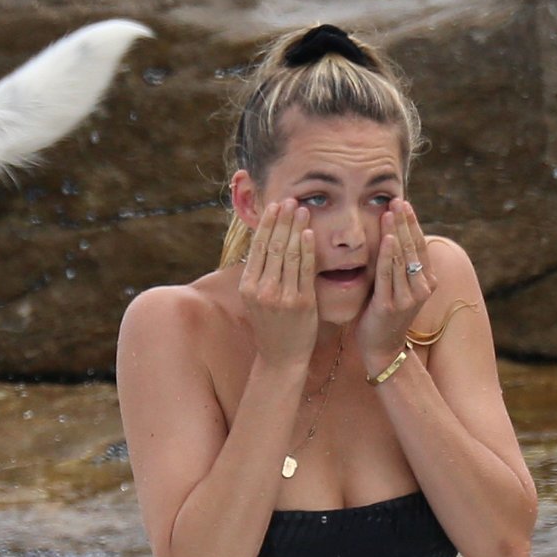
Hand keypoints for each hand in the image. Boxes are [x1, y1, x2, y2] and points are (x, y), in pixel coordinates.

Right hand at [238, 198, 317, 367]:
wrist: (282, 357)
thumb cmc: (271, 326)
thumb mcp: (257, 299)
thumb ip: (259, 274)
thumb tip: (264, 243)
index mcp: (248, 286)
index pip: (258, 247)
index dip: (267, 223)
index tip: (275, 205)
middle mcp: (262, 290)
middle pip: (272, 246)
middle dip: (282, 220)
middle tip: (290, 199)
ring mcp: (281, 296)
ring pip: (288, 254)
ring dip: (295, 228)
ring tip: (302, 209)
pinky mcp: (301, 303)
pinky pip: (304, 270)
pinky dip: (306, 249)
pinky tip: (309, 233)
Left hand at [354, 198, 435, 371]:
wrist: (383, 349)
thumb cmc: (387, 315)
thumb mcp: (400, 287)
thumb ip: (400, 265)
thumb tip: (394, 234)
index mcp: (427, 282)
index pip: (420, 246)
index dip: (412, 223)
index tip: (404, 203)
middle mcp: (421, 289)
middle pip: (413, 248)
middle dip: (405, 222)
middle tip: (397, 199)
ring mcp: (406, 298)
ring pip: (402, 258)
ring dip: (396, 232)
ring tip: (390, 211)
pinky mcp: (388, 305)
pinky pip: (388, 275)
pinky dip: (388, 255)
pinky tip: (388, 237)